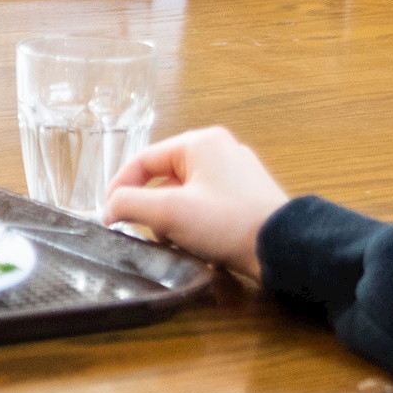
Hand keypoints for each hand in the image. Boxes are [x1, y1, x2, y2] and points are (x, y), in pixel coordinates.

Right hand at [103, 125, 287, 277]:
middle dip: (151, 207)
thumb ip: (130, 204)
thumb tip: (109, 208)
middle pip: (165, 177)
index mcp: (200, 142)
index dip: (120, 187)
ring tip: (177, 241)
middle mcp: (221, 150)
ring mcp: (238, 174)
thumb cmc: (228, 223)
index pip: (144, 159)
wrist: (283, 249)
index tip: (108, 215)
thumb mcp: (169, 212)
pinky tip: (198, 244)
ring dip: (173, 218)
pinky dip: (195, 222)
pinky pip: (207, 204)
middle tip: (145, 232)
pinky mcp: (249, 197)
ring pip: (185, 193)